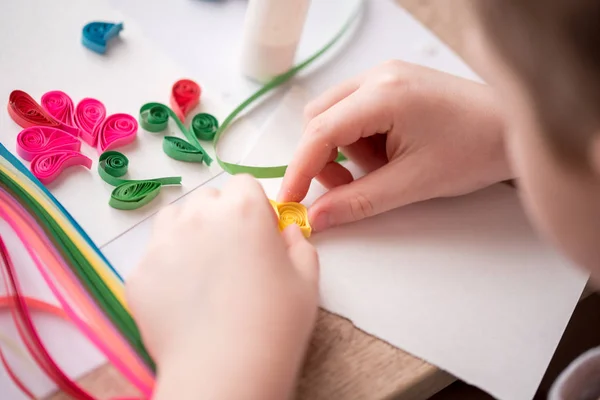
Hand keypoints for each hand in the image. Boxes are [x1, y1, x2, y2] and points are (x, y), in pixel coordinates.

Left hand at [127, 175, 318, 399]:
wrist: (226, 371)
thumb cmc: (276, 324)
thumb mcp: (307, 279)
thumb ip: (297, 243)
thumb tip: (284, 232)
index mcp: (243, 210)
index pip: (243, 184)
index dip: (253, 207)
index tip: (258, 233)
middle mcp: (198, 217)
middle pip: (207, 199)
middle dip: (220, 216)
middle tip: (232, 253)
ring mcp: (162, 244)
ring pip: (174, 219)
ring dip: (189, 231)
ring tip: (203, 267)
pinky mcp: (139, 274)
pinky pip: (154, 257)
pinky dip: (167, 267)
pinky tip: (183, 297)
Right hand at [279, 60, 511, 230]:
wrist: (513, 129)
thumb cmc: (474, 150)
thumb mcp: (412, 184)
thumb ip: (358, 202)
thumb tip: (318, 217)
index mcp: (384, 93)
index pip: (321, 131)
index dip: (300, 168)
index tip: (290, 199)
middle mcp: (379, 75)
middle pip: (321, 120)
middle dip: (326, 159)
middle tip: (351, 187)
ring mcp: (386, 75)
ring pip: (335, 117)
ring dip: (346, 151)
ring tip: (384, 168)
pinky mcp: (392, 83)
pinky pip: (355, 113)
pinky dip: (361, 140)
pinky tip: (388, 154)